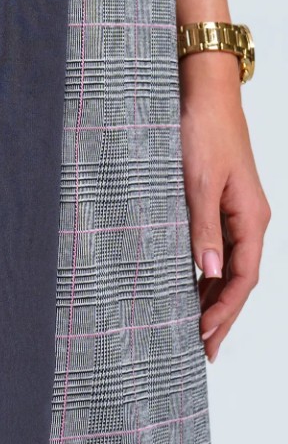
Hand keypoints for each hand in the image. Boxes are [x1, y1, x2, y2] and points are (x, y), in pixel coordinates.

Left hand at [179, 51, 270, 362]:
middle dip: (222, 316)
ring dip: (214, 298)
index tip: (204, 337)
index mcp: (251, 218)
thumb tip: (206, 273)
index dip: (224, 311)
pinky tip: (192, 287)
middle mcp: (249, 219)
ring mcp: (236, 212)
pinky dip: (206, 272)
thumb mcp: (198, 183)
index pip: (243, 278)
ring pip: (229, 266)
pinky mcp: (221, 203)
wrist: (204, 93)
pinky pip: (217, 248)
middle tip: (203, 350)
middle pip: (239, 279)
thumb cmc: (203, 131)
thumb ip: (201, 229)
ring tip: (197, 330)